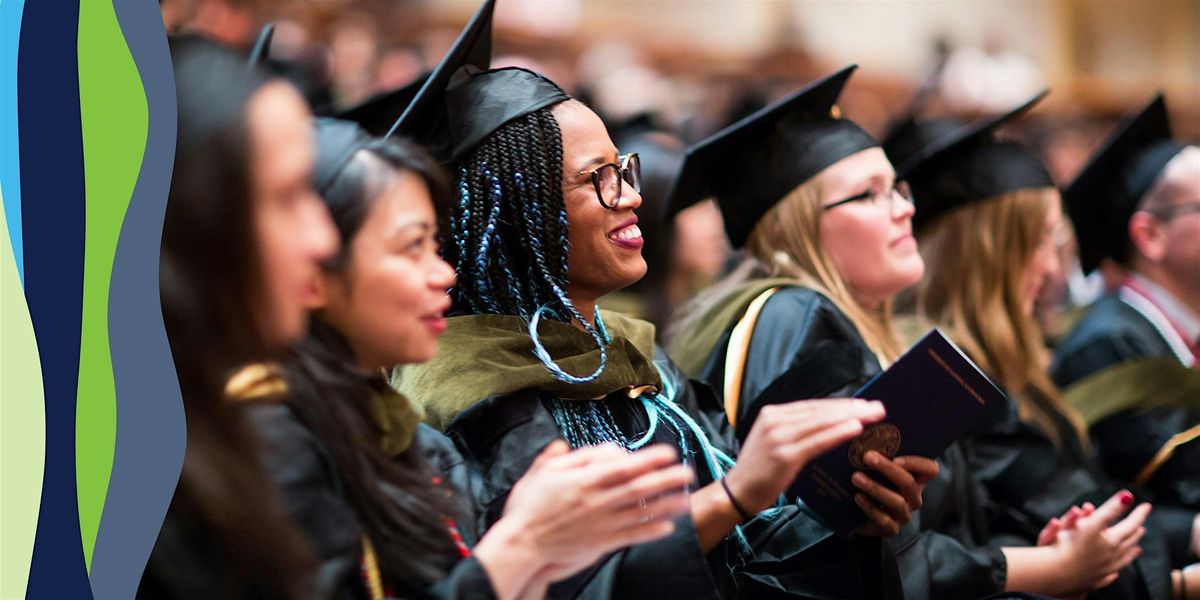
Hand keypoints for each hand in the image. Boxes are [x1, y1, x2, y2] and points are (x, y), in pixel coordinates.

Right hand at [476, 441, 692, 595]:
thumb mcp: (540, 473)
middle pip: (638, 487)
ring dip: (666, 504)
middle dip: (666, 479)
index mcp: (583, 480)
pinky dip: (650, 532)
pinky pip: (631, 536)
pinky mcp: (600, 542)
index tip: (668, 452)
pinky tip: (667, 527)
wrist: (521, 544)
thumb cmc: (528, 507)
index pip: (624, 466)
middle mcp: (597, 501)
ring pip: (640, 512)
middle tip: (687, 472)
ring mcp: (601, 523)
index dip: (649, 459)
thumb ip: (559, 457)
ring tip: (686, 499)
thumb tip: (571, 445)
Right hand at [724, 399, 885, 513]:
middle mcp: (775, 420)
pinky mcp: (784, 455)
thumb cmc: (759, 471)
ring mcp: (778, 437)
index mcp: (772, 414)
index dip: (840, 404)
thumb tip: (829, 425)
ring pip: (822, 422)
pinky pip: (817, 441)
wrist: (737, 492)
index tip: (864, 403)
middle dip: (851, 407)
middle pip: (820, 411)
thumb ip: (796, 431)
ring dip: (850, 417)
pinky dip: (838, 433)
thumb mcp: (774, 442)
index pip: (813, 406)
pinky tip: (855, 429)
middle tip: (877, 407)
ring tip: (872, 415)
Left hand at [852, 453, 938, 536]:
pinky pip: (884, 520)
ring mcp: (903, 514)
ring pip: (896, 502)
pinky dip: (870, 507)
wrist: (855, 513)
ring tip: (856, 477)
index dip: (917, 463)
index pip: (930, 469)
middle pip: (908, 483)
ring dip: (876, 488)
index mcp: (915, 478)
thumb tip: (867, 427)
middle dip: (888, 469)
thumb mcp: (876, 467)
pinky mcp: (891, 529)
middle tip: (868, 457)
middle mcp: (913, 496)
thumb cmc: (869, 480)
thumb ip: (880, 452)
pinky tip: (857, 497)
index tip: (896, 457)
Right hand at [1048, 490, 1150, 594]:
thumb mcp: (1091, 523)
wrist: (1056, 573)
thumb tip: (1127, 496)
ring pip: (1123, 560)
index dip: (1139, 514)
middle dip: (1135, 532)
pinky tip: (1116, 573)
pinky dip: (1115, 573)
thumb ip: (1110, 510)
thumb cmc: (1070, 547)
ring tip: (1137, 548)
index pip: (1131, 525)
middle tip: (1141, 526)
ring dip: (1131, 552)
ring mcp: (1104, 570)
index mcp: (1112, 541)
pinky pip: (1109, 576)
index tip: (1146, 506)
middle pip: (1129, 542)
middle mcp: (1112, 556)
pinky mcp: (1094, 580)